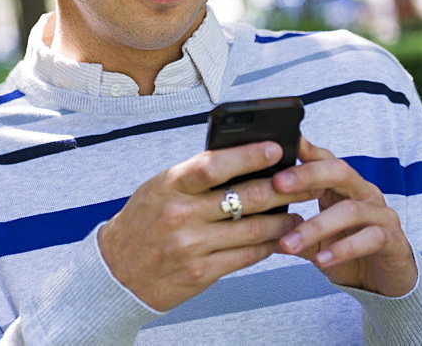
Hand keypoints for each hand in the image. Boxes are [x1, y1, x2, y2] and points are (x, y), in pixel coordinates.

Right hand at [98, 141, 318, 310]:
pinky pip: (246, 256)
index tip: (275, 148)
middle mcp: (180, 214)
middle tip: (305, 183)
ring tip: (298, 214)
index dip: (247, 155)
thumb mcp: (158, 190)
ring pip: (254, 229)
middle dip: (282, 189)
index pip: (212, 164)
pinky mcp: (201, 272)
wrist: (116, 270)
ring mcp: (191, 245)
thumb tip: (242, 162)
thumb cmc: (142, 223)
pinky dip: (268, 246)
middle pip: (244, 197)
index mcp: (168, 186)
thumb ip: (194, 178)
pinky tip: (278, 239)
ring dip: (283, 221)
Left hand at [274, 136, 415, 296]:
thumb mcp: (311, 234)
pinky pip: (369, 239)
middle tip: (278, 184)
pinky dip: (342, 249)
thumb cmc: (342, 246)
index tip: (276, 146)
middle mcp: (362, 192)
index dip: (302, 149)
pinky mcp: (392, 239)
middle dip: (306, 175)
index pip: (321, 158)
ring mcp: (380, 213)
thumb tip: (249, 214)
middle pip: (338, 171)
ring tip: (288, 242)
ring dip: (315, 226)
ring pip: (350, 210)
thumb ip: (288, 223)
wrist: (381, 278)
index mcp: (340, 185)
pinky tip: (321, 259)